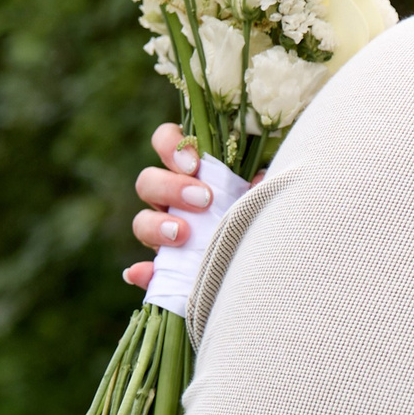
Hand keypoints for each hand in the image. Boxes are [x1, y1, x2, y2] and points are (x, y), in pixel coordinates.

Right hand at [123, 124, 261, 288]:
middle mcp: (173, 199)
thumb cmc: (268, 213)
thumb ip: (260, 183)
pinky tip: (143, 272)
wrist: (272, 261)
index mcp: (194, 171)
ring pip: (141, 221)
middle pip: (148, 181)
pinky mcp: (166, 267)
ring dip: (156, 226)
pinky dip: (142, 272)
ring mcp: (166, 233)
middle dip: (170, 187)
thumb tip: (259, 180)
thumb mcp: (266, 194)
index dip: (171, 147)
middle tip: (204, 200)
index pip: (166, 142)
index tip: (195, 164)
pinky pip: (144, 271)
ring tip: (184, 234)